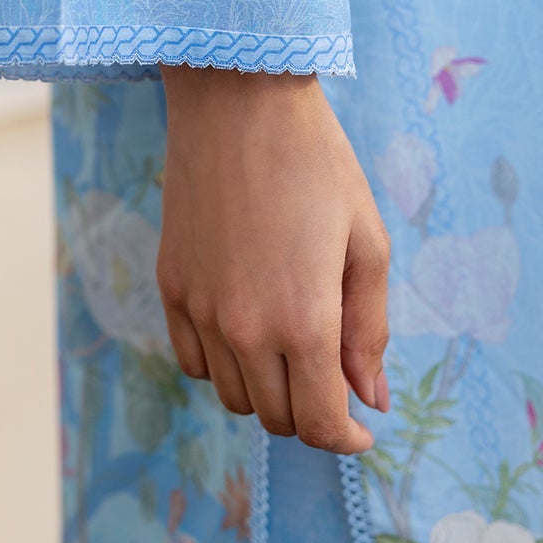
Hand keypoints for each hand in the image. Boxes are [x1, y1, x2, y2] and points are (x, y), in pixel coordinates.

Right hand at [157, 66, 390, 453]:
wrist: (239, 102)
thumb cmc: (317, 163)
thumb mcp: (367, 243)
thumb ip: (369, 329)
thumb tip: (371, 398)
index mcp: (305, 320)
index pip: (320, 424)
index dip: (346, 439)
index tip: (361, 429)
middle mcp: (245, 328)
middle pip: (278, 417)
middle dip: (313, 410)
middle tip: (334, 373)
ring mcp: (200, 310)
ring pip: (234, 395)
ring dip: (268, 389)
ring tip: (293, 344)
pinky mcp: (172, 287)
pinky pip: (194, 360)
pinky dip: (223, 363)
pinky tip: (247, 327)